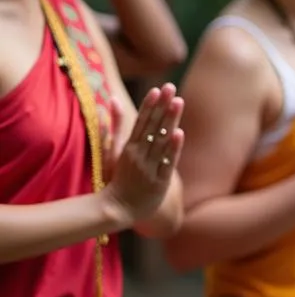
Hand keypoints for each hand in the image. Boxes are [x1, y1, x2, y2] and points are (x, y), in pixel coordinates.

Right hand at [102, 84, 183, 222]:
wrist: (119, 210)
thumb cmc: (117, 178)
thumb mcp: (113, 152)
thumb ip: (115, 127)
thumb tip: (112, 100)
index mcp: (128, 148)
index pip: (140, 122)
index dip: (149, 105)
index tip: (157, 89)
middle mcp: (139, 155)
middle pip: (152, 127)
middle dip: (162, 106)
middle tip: (171, 86)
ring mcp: (149, 167)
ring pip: (162, 141)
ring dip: (170, 120)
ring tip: (178, 101)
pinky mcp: (160, 181)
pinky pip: (167, 162)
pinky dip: (173, 148)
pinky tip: (179, 132)